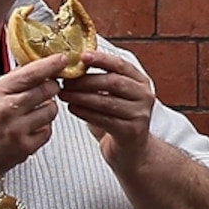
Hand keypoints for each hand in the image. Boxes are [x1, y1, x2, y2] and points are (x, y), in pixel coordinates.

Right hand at [0, 51, 66, 182]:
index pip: (31, 73)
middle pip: (46, 90)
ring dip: (48, 108)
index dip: (50, 65)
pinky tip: (31, 127)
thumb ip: (7, 85)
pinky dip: (43, 128)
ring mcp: (17, 129)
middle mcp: (8, 109)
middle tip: (49, 88)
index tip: (61, 60)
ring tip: (35, 110)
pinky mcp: (24, 148)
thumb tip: (29, 74)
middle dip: (52, 87)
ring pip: (51, 111)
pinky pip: (46, 132)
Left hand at [59, 45, 157, 166]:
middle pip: (113, 82)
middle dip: (86, 81)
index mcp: (140, 81)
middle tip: (65, 81)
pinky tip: (72, 108)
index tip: (82, 56)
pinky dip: (85, 113)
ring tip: (64, 94)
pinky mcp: (131, 132)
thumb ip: (101, 80)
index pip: (120, 65)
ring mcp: (140, 114)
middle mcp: (144, 96)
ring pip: (107, 102)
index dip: (101, 59)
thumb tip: (72, 65)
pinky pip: (104, 120)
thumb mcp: (114, 96)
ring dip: (82, 97)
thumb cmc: (118, 120)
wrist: (131, 151)